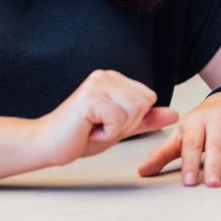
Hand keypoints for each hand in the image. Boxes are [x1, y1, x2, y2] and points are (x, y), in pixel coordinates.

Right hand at [35, 69, 178, 166]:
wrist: (47, 145)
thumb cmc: (79, 136)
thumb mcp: (120, 127)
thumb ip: (146, 120)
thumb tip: (174, 114)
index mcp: (113, 79)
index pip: (148, 97)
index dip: (133, 119)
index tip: (108, 123)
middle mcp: (105, 75)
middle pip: (144, 103)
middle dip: (127, 124)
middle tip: (100, 127)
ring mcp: (96, 84)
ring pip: (133, 111)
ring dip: (115, 129)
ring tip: (93, 127)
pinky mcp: (89, 98)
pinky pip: (118, 120)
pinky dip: (106, 134)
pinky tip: (88, 130)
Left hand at [137, 92, 220, 186]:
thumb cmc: (203, 122)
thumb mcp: (182, 133)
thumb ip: (163, 153)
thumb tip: (143, 171)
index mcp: (195, 121)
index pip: (191, 143)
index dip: (190, 162)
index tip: (189, 182)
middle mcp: (216, 119)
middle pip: (215, 144)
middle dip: (214, 164)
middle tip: (213, 184)